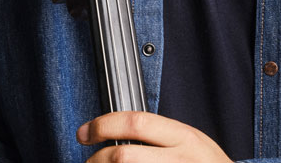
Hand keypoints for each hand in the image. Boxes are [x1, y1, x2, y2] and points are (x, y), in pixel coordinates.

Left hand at [78, 112, 232, 161]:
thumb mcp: (194, 143)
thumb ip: (163, 136)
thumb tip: (120, 130)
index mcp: (185, 138)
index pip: (137, 123)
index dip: (104, 125)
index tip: (86, 132)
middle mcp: (178, 160)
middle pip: (122, 155)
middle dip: (97, 159)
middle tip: (92, 160)